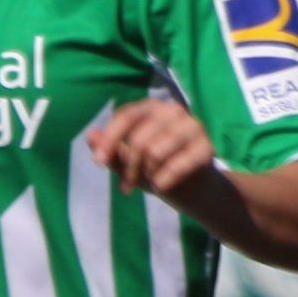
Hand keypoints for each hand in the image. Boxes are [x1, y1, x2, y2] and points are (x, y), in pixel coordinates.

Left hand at [86, 98, 217, 197]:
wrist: (193, 188)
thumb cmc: (156, 168)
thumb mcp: (127, 162)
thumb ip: (110, 149)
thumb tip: (90, 136)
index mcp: (151, 107)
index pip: (126, 116)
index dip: (110, 139)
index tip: (99, 161)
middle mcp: (173, 110)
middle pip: (139, 139)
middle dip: (128, 167)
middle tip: (126, 187)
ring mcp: (193, 126)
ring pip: (156, 152)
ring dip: (147, 174)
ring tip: (149, 182)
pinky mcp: (207, 147)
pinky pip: (177, 165)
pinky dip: (164, 180)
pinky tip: (161, 186)